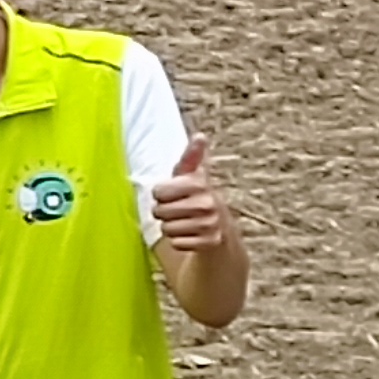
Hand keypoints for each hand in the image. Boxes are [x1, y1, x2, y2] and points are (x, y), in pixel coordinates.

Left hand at [151, 133, 233, 252]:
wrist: (220, 228)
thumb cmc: (196, 197)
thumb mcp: (191, 176)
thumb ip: (191, 157)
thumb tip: (200, 136)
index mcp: (200, 184)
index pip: (158, 192)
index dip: (160, 194)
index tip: (172, 192)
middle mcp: (208, 203)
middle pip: (159, 212)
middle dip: (163, 212)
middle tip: (178, 210)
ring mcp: (210, 224)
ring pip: (167, 228)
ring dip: (171, 227)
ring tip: (185, 222)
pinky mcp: (210, 242)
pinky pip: (176, 243)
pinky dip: (179, 241)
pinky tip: (191, 235)